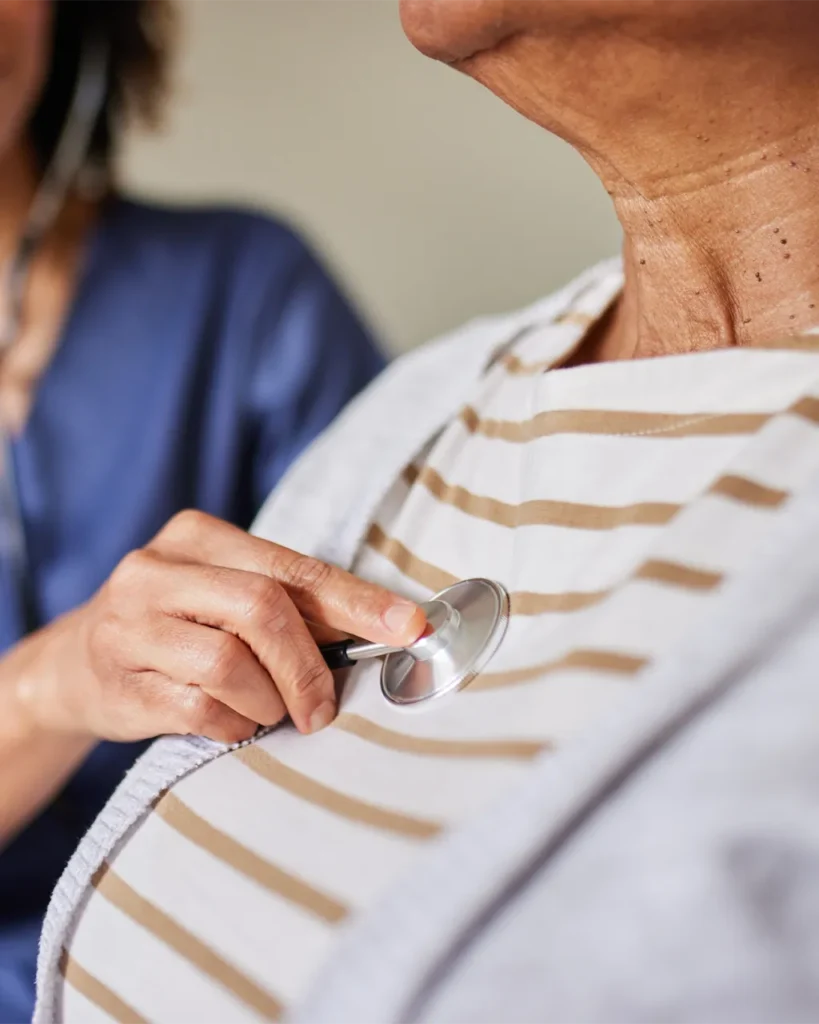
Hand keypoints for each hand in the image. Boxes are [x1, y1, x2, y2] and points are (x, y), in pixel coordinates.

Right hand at [16, 511, 424, 743]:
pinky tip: (232, 723)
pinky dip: (232, 725)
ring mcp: (130, 623)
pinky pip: (199, 709)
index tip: (410, 628)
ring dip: (267, 700)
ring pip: (229, 663)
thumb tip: (386, 629)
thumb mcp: (225, 594)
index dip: (357, 602)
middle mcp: (156, 569)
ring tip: (267, 711)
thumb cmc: (178, 626)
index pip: (293, 568)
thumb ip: (288, 604)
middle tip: (324, 707)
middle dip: (309, 666)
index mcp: (198, 536)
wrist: (75, 663)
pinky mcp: (118, 679)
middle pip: (262, 609)